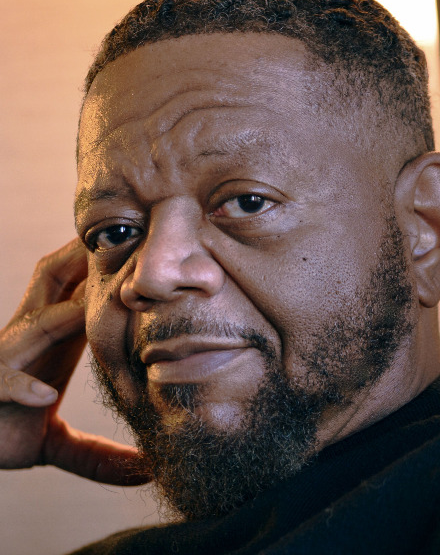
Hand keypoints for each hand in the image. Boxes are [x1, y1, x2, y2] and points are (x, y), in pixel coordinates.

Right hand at [0, 239, 149, 484]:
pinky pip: (2, 379)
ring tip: (93, 305)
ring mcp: (6, 359)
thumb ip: (98, 455)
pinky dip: (21, 384)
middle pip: (56, 285)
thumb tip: (144, 471)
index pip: (84, 296)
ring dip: (61, 313)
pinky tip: (42, 395)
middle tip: (126, 245)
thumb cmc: (3, 430)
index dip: (112, 274)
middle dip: (84, 262)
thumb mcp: (55, 443)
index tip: (149, 255)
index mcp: (53, 342)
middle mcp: (30, 340)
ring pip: (33, 322)